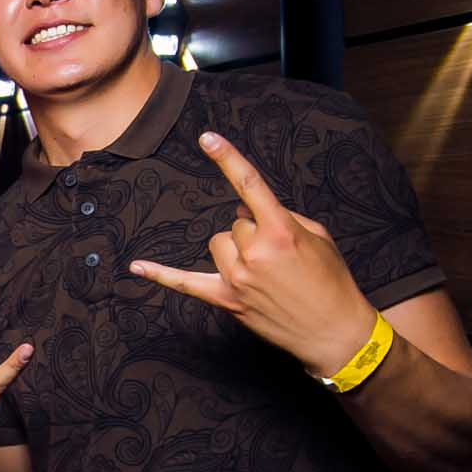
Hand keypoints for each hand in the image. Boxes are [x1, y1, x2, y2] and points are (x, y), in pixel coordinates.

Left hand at [128, 131, 377, 376]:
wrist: (334, 332)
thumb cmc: (331, 281)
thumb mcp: (318, 237)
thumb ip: (283, 216)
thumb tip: (248, 212)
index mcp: (281, 232)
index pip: (249, 186)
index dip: (228, 159)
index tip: (207, 138)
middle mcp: (255, 254)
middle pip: (234, 223)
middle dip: (253, 232)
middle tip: (279, 256)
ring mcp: (237, 278)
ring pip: (218, 244)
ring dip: (235, 250)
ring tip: (263, 270)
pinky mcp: (227, 300)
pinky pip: (185, 283)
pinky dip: (161, 274)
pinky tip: (137, 266)